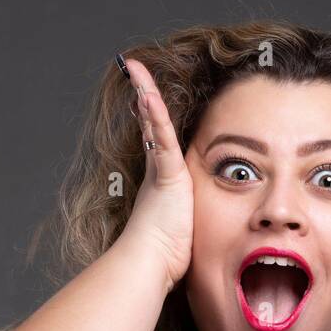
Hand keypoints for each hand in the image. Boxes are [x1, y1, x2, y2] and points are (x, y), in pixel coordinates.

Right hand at [117, 57, 193, 293]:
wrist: (150, 262)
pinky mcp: (166, 176)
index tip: (146, 102)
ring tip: (136, 68)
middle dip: (144, 96)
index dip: (152, 121)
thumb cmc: (168, 254)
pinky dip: (155, 115)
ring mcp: (160, 172)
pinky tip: (148, 93)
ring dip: (146, 93)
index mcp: (163, 182)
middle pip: (151, 125)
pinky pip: (161, 139)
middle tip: (135, 70)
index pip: (158, 143)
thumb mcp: (185, 229)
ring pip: (153, 125)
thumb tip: (195, 238)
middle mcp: (158, 172)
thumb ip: (190, 221)